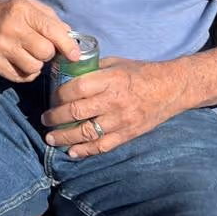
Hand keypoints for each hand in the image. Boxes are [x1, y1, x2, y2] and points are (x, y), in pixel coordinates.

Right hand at [0, 0, 76, 81]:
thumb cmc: (0, 11)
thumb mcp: (23, 3)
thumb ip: (47, 16)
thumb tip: (69, 35)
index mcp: (22, 10)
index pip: (53, 31)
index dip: (68, 46)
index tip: (74, 55)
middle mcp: (11, 29)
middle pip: (46, 53)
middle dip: (48, 54)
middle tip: (41, 49)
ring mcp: (1, 48)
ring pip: (34, 68)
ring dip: (36, 65)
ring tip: (28, 55)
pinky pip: (20, 78)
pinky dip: (25, 74)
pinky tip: (20, 63)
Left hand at [42, 58, 179, 154]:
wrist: (171, 88)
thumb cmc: (141, 72)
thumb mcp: (116, 63)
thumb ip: (93, 69)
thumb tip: (67, 71)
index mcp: (110, 79)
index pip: (76, 88)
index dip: (59, 95)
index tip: (52, 98)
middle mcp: (114, 101)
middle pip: (77, 112)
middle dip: (56, 118)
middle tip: (45, 119)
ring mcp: (122, 120)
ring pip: (87, 133)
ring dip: (65, 137)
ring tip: (51, 138)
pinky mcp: (128, 134)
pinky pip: (103, 146)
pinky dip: (85, 151)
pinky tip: (72, 152)